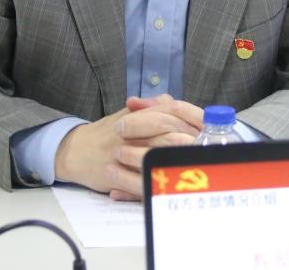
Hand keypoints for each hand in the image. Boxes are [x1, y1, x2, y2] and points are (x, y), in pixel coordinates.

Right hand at [55, 95, 202, 199]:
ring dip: (180, 162)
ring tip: (199, 168)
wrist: (75, 150)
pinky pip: (139, 181)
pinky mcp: (115, 173)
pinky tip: (172, 186)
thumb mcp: (129, 114)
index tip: (211, 129)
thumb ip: (152, 107)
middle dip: (193, 143)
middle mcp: (131, 131)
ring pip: (157, 156)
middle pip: (169, 133)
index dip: (194, 120)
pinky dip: (157, 183)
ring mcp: (122, 152)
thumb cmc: (107, 132)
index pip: (171, 111)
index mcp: (138, 115)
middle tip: (212, 152)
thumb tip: (174, 101)